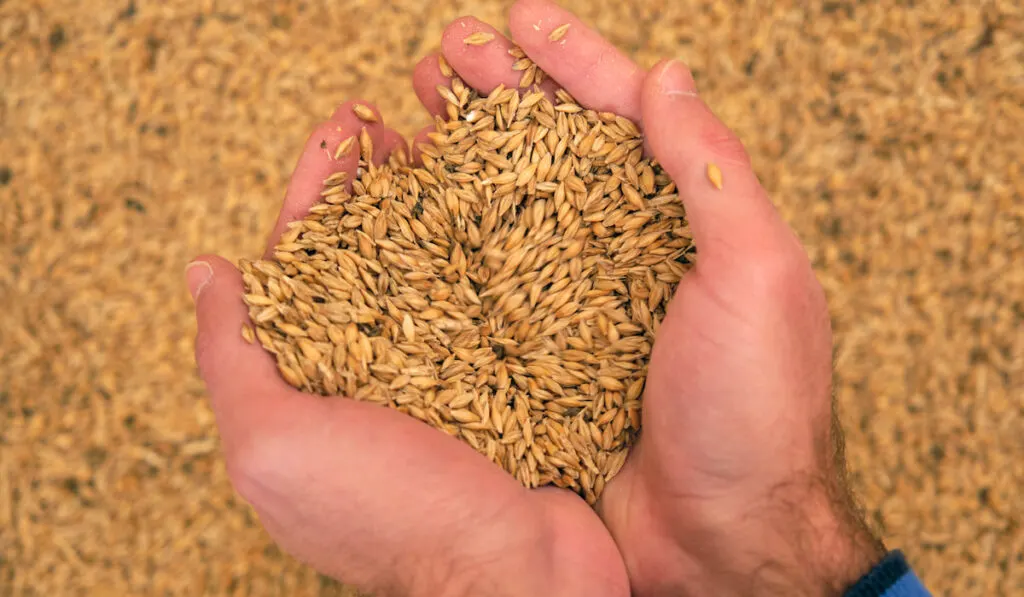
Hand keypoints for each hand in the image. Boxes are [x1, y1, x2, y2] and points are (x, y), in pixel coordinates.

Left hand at [188, 110, 627, 595]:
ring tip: (445, 149)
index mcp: (303, 391)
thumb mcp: (276, 444)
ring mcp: (439, 382)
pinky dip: (487, 256)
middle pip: (361, 261)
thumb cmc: (392, 516)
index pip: (293, 272)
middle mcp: (368, 381)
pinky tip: (499, 213)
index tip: (337, 139)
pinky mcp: (499, 385)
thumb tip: (205, 276)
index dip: (309, 199)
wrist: (516, 576)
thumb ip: (230, 360)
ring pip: (426, 274)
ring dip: (429, 207)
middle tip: (393, 128)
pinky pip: (485, 309)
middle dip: (370, 190)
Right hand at [448, 0, 883, 593]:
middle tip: (446, 52)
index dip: (572, 59)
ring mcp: (573, 308)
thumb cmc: (756, 413)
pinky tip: (409, 214)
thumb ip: (711, 171)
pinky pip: (482, 291)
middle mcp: (624, 256)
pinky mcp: (535, 361)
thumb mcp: (757, 276)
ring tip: (413, 111)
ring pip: (506, 211)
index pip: (623, 116)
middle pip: (551, 154)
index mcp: (686, 223)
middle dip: (499, 97)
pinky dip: (445, 246)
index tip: (519, 18)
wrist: (722, 545)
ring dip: (462, 156)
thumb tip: (669, 75)